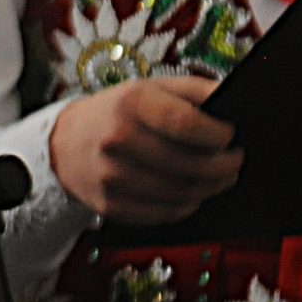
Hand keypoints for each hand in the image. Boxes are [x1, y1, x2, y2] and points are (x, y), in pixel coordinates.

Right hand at [49, 75, 241, 223]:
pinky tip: (194, 192)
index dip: (217, 134)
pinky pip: (164, 213)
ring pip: (180, 193)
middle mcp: (117, 139)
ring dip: (211, 188)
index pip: (185, 123)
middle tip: (236, 161)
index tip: (231, 136)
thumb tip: (233, 96)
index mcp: (131, 102)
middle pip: (188, 164)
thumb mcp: (150, 88)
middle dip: (224, 166)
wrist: (64, 143)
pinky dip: (187, 205)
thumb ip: (193, 90)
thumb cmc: (118, 111)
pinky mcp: (111, 205)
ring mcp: (112, 176)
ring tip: (223, 177)